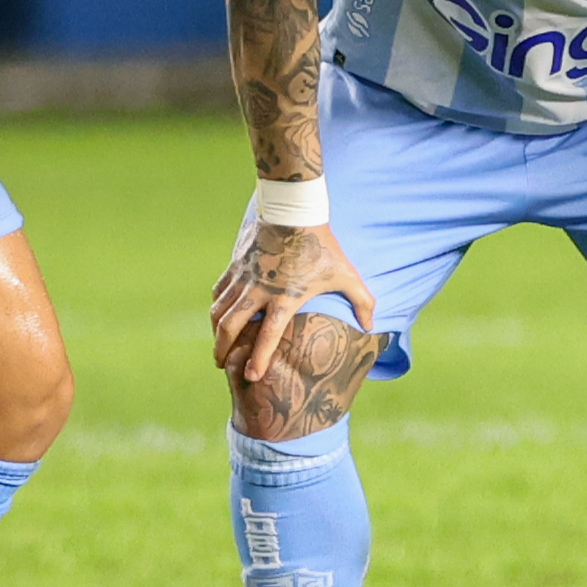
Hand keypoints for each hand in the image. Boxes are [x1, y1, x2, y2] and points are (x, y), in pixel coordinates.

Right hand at [211, 215, 377, 389]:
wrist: (293, 209)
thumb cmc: (321, 244)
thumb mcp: (345, 273)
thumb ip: (362, 300)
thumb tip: (371, 324)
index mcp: (285, 297)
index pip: (267, 336)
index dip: (259, 359)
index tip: (252, 377)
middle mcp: (258, 290)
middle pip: (232, 327)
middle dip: (224, 350)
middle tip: (223, 365)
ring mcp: (244, 277)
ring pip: (219, 311)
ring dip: (216, 332)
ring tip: (218, 347)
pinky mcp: (235, 264)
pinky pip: (219, 291)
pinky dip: (216, 306)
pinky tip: (219, 315)